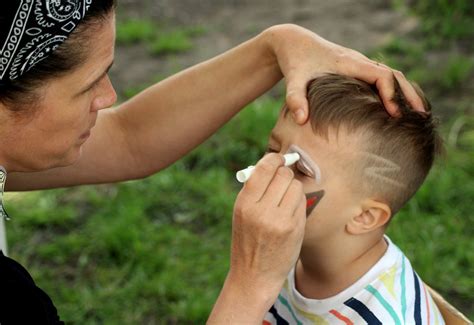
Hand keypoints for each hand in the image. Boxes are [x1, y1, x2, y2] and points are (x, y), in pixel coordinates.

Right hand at [229, 153, 305, 299]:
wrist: (253, 276)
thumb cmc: (247, 241)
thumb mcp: (241, 214)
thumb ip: (254, 190)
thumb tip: (273, 164)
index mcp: (244, 203)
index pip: (264, 168)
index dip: (274, 159)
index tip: (278, 158)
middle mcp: (261, 210)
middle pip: (283, 175)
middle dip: (285, 173)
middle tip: (282, 180)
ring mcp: (280, 220)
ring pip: (296, 186)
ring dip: (293, 188)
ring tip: (285, 200)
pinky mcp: (294, 229)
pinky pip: (302, 202)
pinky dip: (298, 202)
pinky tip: (290, 212)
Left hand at [262, 24, 424, 121]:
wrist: (293, 42)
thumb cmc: (294, 61)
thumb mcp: (293, 80)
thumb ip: (295, 98)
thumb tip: (301, 120)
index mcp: (349, 63)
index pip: (381, 75)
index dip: (391, 94)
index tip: (395, 114)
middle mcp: (358, 62)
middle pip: (394, 75)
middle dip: (409, 94)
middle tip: (422, 116)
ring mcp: (358, 65)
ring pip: (390, 76)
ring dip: (404, 92)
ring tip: (417, 114)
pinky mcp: (355, 70)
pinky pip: (381, 78)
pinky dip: (393, 91)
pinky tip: (396, 107)